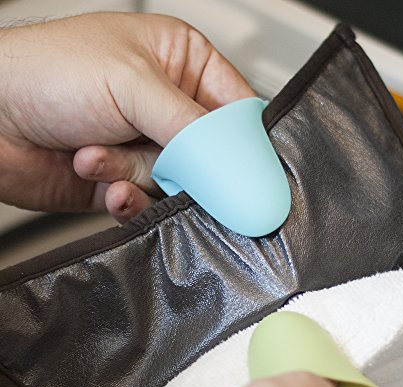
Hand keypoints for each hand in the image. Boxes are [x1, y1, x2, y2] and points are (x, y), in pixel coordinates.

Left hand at [0, 13, 253, 221]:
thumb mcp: (134, 86)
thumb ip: (194, 128)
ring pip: (178, 180)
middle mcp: (166, 106)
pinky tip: (98, 175)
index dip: (244, 139)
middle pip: (210, 152)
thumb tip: (238, 160)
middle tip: (167, 164)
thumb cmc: (46, 74)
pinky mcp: (127, 179)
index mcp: (179, 63)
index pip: (235, 107)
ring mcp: (146, 145)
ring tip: (98, 153)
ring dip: (136, 173)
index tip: (246, 168)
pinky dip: (124, 194)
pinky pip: (148, 199)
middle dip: (186, 163)